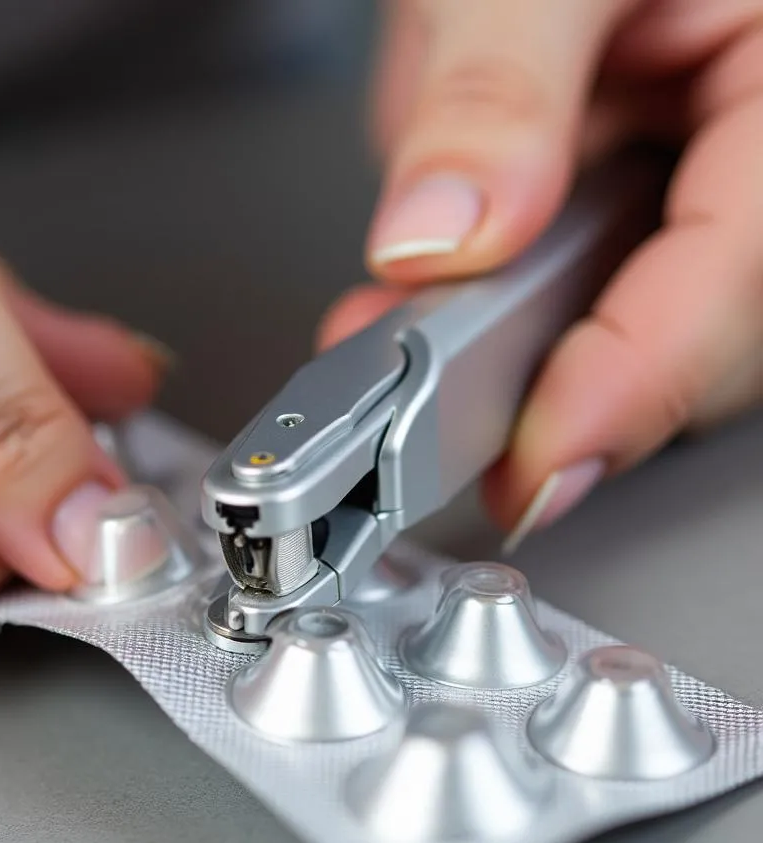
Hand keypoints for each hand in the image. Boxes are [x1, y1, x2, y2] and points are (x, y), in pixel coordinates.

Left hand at [322, 0, 762, 546]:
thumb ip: (495, 87)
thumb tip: (443, 237)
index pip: (742, 277)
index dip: (635, 385)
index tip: (534, 464)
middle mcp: (761, 141)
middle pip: (701, 333)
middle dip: (562, 390)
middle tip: (445, 436)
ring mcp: (709, 165)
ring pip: (638, 316)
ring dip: (519, 358)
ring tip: (407, 361)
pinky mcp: (648, 177)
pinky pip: (590, 273)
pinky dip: (503, 305)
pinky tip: (432, 306)